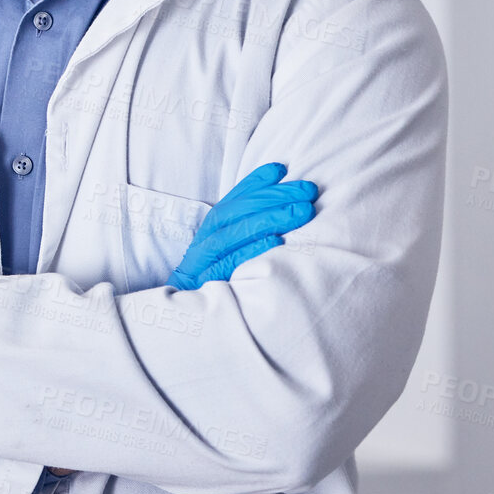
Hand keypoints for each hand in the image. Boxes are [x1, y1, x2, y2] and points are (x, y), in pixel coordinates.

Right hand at [168, 161, 318, 290]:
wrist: (185, 325)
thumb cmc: (214, 289)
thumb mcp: (224, 260)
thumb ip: (243, 236)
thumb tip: (277, 211)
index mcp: (208, 235)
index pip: (231, 202)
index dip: (253, 183)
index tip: (280, 169)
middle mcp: (203, 245)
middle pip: (234, 214)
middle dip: (272, 197)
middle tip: (308, 190)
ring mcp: (203, 266)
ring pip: (233, 235)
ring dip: (269, 218)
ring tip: (302, 210)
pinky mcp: (209, 286)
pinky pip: (230, 265)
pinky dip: (252, 250)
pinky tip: (276, 240)